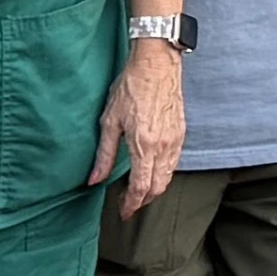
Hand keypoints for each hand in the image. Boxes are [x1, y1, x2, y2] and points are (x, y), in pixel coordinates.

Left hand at [96, 44, 186, 213]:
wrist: (157, 63)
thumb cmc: (131, 87)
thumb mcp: (109, 121)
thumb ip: (104, 154)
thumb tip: (94, 180)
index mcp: (145, 145)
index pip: (141, 187)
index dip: (131, 204)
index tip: (123, 212)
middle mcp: (164, 146)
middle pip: (158, 187)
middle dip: (144, 201)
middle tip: (129, 205)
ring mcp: (176, 140)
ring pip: (168, 176)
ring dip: (154, 188)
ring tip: (138, 191)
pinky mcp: (181, 132)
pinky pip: (174, 162)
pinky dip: (163, 173)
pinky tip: (151, 170)